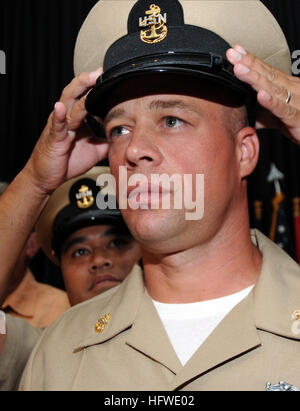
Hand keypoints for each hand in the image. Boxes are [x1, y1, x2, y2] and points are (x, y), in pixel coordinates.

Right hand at [24, 69, 108, 193]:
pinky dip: (59, 115)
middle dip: (89, 80)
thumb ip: (108, 140)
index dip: (98, 86)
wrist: (47, 177)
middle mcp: (67, 118)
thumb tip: (125, 136)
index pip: (87, 97)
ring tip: (89, 78)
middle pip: (77, 92)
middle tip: (103, 69)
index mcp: (77, 118)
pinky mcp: (54, 139)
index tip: (112, 75)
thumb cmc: (67, 161)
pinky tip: (60, 107)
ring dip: (79, 90)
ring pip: (68, 103)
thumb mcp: (94, 150)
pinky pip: (57, 126)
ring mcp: (60, 126)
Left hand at [226, 45, 299, 144]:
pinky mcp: (297, 118)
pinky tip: (261, 96)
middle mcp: (292, 91)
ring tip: (239, 69)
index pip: (266, 71)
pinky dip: (272, 102)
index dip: (250, 61)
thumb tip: (242, 112)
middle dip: (248, 63)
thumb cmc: (299, 124)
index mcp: (286, 88)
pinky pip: (283, 109)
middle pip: (267, 75)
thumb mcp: (277, 118)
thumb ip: (261, 114)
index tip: (235, 51)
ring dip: (255, 78)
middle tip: (231, 54)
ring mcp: (296, 103)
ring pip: (273, 89)